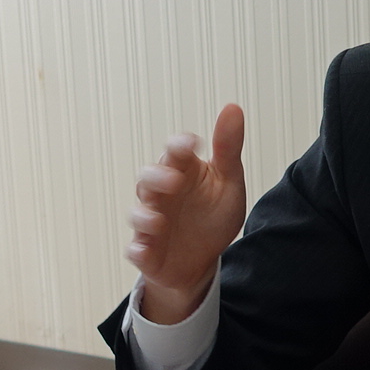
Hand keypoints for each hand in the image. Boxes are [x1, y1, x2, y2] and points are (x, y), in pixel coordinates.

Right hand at [125, 104, 247, 322]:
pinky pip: (136, 250)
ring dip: (145, 216)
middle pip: (147, 178)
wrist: (203, 262)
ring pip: (138, 213)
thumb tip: (233, 107)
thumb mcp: (227, 182)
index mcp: (182, 172)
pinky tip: (144, 251)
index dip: (179, 145)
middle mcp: (162, 194)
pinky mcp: (147, 251)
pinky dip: (138, 250)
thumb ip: (228, 148)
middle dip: (157, 178)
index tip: (192, 143)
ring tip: (159, 221)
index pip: (175, 152)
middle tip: (175, 181)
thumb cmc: (211, 216)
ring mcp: (151, 223)